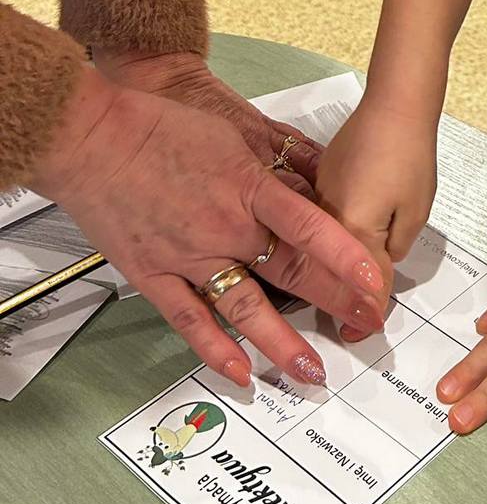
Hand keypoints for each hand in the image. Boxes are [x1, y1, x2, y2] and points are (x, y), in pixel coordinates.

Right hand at [31, 67, 385, 383]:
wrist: (94, 139)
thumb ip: (274, 165)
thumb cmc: (162, 129)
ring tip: (312, 371)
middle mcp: (225, 228)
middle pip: (291, 272)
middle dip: (334, 301)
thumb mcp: (233, 133)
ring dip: (283, 343)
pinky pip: (191, 321)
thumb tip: (314, 180)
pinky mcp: (155, 276)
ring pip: (247, 308)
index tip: (374, 281)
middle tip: (365, 324)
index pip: (309, 228)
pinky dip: (217, 350)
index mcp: (249, 188)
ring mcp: (190, 257)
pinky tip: (242, 374)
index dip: (345, 257)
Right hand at [316, 100, 437, 334]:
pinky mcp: (315, 185)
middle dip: (338, 302)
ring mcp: (313, 200)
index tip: (364, 332)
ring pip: (313, 251)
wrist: (393, 105)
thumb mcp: (414, 214)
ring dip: (325, 275)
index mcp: (347, 229)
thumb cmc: (409, 154)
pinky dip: (322, 246)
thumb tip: (378, 275)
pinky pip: (312, 227)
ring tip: (337, 300)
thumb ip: (391, 252)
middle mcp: (320, 218)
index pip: (357, 284)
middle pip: (326, 273)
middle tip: (351, 327)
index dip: (363, 312)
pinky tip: (330, 256)